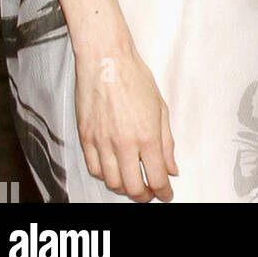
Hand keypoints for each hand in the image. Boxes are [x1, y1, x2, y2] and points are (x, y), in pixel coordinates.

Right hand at [75, 40, 177, 200]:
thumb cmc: (134, 76)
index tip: (166, 194)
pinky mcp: (86, 138)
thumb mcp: (160, 107)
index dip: (164, 192)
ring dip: (124, 188)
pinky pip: (94, 169)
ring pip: (112, 183)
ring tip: (132, 181)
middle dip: (144, 196)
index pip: (157, 178)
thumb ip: (166, 141)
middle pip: (133, 188)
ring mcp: (102, 142)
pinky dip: (105, 176)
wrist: (106, 60)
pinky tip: (113, 169)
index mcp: (147, 135)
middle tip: (150, 192)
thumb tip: (172, 168)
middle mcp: (124, 143)